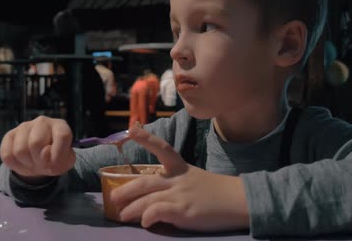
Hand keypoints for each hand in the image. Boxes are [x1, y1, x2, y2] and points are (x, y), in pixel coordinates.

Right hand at [0, 116, 75, 180]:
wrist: (40, 161)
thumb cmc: (55, 158)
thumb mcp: (64, 162)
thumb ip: (61, 158)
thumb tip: (44, 153)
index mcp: (60, 125)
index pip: (62, 135)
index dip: (59, 153)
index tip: (56, 162)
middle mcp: (42, 122)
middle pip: (36, 143)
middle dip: (39, 160)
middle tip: (43, 164)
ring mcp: (24, 126)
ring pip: (20, 150)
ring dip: (27, 163)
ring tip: (34, 162)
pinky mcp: (9, 135)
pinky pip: (7, 154)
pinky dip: (15, 165)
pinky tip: (23, 161)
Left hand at [110, 125, 249, 231]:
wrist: (239, 201)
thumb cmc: (216, 193)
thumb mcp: (194, 179)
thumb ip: (174, 184)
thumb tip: (152, 196)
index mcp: (181, 168)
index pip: (162, 149)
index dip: (146, 139)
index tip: (131, 129)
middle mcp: (178, 179)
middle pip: (145, 181)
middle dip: (125, 190)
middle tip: (112, 198)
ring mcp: (180, 195)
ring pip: (147, 199)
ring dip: (130, 209)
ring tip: (122, 216)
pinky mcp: (184, 211)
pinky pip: (157, 212)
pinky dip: (147, 217)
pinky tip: (145, 222)